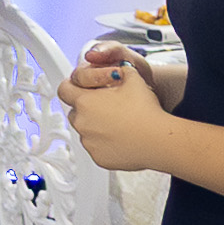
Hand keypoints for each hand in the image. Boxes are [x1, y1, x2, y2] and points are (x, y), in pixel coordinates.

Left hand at [61, 41, 160, 169]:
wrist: (159, 140)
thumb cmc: (146, 111)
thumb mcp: (133, 78)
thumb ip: (119, 69)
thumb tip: (117, 67)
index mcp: (85, 101)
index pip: (64, 90)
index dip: (72, 86)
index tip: (79, 88)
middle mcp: (82, 123)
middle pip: (75, 112)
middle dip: (86, 108)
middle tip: (107, 106)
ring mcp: (88, 142)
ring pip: (85, 131)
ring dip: (96, 126)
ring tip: (118, 123)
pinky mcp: (97, 157)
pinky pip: (95, 147)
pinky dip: (104, 143)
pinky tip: (121, 137)